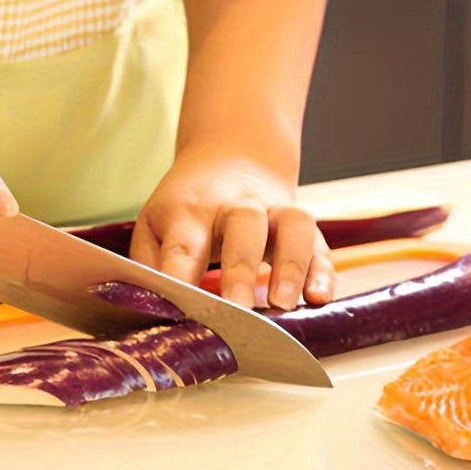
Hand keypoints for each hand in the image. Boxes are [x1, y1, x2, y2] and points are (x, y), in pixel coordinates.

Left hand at [129, 144, 333, 309]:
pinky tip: (319, 297)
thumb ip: (150, 264)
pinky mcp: (301, 227)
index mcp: (189, 210)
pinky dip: (322, 271)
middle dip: (240, 270)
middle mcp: (234, 207)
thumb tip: (147, 306)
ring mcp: (273, 213)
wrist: (232, 159)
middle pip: (242, 229)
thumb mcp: (154, 224)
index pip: (183, 244)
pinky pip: (319, 244)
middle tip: (238, 310)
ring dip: (290, 265)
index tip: (179, 309)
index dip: (180, 277)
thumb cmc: (187, 206)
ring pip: (290, 229)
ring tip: (283, 303)